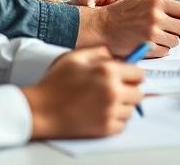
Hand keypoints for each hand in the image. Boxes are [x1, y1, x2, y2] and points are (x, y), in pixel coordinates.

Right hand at [22, 47, 143, 138]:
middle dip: (129, 90)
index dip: (132, 75)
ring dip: (122, 106)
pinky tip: (101, 113)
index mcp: (108, 71)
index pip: (139, 74)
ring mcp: (110, 111)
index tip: (126, 77)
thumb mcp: (75, 57)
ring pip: (131, 109)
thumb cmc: (55, 83)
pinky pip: (122, 124)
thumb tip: (115, 56)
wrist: (41, 110)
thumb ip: (99, 52)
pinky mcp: (105, 128)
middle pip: (138, 93)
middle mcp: (113, 91)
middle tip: (114, 90)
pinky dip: (115, 120)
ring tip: (105, 102)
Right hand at [76, 0, 179, 56]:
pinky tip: (152, 45)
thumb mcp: (139, 0)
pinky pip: (164, 52)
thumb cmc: (118, 14)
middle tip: (172, 30)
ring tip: (158, 37)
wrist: (101, 26)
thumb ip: (158, 5)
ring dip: (169, 41)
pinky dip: (160, 50)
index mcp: (156, 2)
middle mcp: (156, 17)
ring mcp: (152, 33)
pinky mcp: (147, 48)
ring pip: (174, 41)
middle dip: (179, 30)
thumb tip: (177, 12)